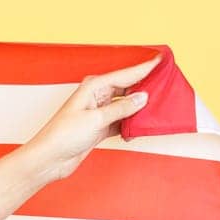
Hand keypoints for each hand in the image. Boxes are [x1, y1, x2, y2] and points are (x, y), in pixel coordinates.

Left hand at [21, 55, 162, 182]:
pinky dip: (133, 124)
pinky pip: (123, 121)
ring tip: (162, 106)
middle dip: (148, 87)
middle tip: (170, 85)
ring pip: (128, 106)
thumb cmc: (63, 136)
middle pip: (129, 88)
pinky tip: (143, 126)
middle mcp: (97, 96)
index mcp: (94, 87)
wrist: (49, 159)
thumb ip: (121, 109)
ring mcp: (100, 112)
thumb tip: (143, 98)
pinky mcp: (101, 127)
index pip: (126, 74)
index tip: (164, 60)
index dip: (146, 68)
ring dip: (142, 108)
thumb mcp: (96, 119)